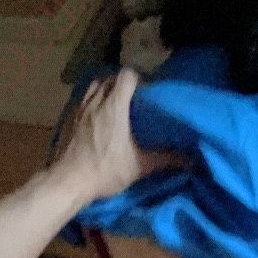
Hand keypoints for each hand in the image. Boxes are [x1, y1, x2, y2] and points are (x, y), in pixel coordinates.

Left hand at [53, 68, 179, 201]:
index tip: (146, 92)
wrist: (67, 182)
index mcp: (114, 106)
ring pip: (93, 87)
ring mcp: (78, 108)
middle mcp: (95, 101)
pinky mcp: (67, 118)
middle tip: (133, 99)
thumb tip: (190, 161)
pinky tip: (97, 118)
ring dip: (105, 90)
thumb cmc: (104, 171)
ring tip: (115, 105)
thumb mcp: (138, 166)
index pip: (127, 76)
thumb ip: (165, 159)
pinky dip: (91, 102)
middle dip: (122, 84)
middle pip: (109, 78)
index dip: (138, 79)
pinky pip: (82, 100)